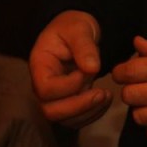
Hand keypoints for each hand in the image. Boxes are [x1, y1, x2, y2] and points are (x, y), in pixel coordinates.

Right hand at [28, 10, 112, 127]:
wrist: (78, 32)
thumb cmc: (73, 27)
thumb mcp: (78, 29)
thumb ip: (84, 47)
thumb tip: (91, 68)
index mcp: (40, 65)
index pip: (45, 89)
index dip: (67, 86)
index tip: (86, 72)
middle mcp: (43, 85)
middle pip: (50, 111)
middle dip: (78, 107)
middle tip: (101, 94)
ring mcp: (55, 96)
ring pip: (65, 119)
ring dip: (88, 112)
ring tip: (106, 96)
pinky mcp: (68, 101)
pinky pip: (77, 118)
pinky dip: (93, 114)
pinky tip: (105, 100)